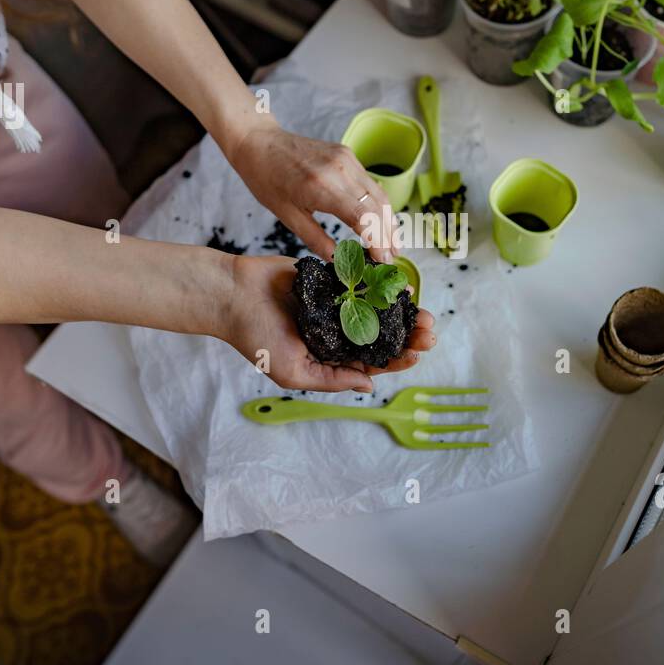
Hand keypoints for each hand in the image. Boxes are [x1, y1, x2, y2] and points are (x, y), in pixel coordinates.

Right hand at [222, 254, 434, 392]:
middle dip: (408, 335)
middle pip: (382, 335)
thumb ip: (331, 380)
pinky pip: (363, 281)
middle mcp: (338, 331)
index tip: (416, 355)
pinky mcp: (332, 279)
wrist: (233, 294)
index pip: (372, 362)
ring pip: (378, 309)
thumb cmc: (256, 338)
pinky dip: (382, 283)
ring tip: (423, 310)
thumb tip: (370, 385)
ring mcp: (337, 304)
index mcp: (331, 356)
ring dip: (402, 311)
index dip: (397, 360)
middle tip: (429, 331)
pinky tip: (400, 284)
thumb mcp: (292, 372)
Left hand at [229, 125, 397, 261]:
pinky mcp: (347, 154)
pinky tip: (379, 220)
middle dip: (388, 235)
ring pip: (379, 194)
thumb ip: (316, 239)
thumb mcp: (287, 216)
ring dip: (388, 220)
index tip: (382, 261)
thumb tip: (339, 261)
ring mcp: (346, 159)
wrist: (259, 142)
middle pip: (377, 207)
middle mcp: (339, 170)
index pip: (362, 218)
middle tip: (392, 258)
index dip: (377, 241)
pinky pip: (369, 182)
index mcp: (321, 188)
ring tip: (392, 243)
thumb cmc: (266, 179)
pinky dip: (378, 203)